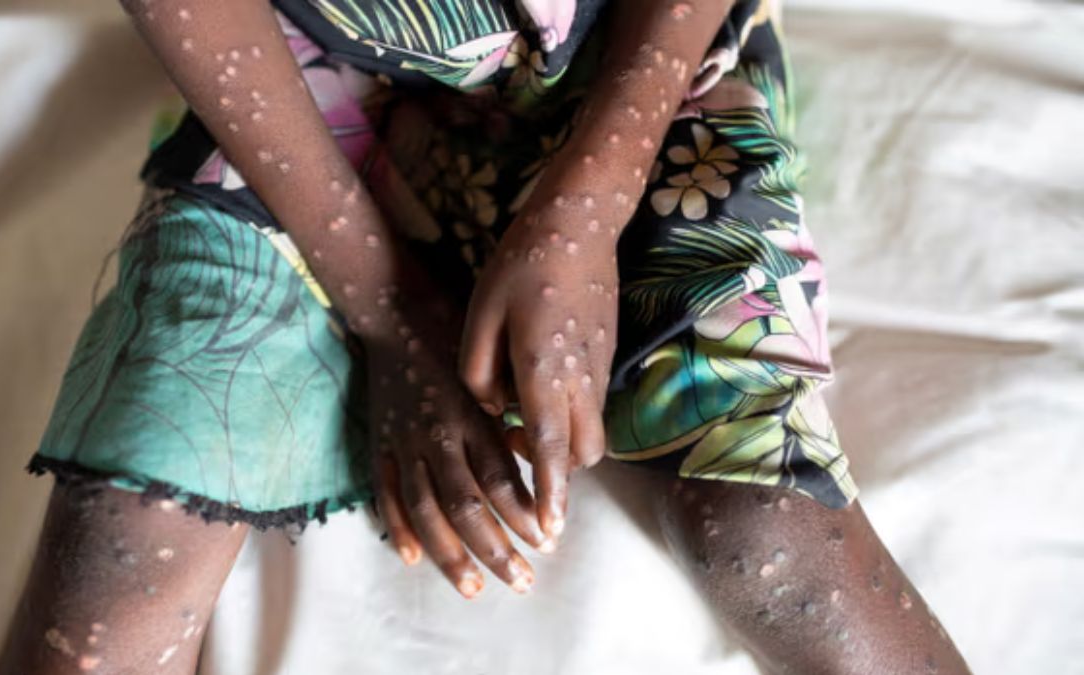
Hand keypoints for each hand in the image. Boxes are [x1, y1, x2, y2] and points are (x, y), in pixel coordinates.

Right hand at [367, 292, 549, 597]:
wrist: (394, 312)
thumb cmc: (455, 337)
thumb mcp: (491, 371)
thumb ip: (508, 420)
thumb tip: (536, 465)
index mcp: (470, 416)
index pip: (500, 479)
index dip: (524, 515)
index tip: (547, 541)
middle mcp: (437, 435)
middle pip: (466, 507)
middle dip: (495, 550)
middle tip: (522, 581)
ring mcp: (404, 443)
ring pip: (426, 511)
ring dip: (451, 555)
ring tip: (474, 587)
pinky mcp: (380, 444)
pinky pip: (386, 494)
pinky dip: (398, 528)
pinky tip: (413, 558)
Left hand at [460, 199, 621, 541]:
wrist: (578, 222)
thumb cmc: (521, 263)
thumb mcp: (479, 314)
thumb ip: (478, 372)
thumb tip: (490, 408)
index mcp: (543, 370)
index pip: (552, 448)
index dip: (550, 493)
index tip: (549, 528)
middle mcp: (580, 377)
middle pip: (583, 453)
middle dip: (559, 473)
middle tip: (522, 456)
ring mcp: (599, 366)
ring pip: (593, 431)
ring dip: (565, 443)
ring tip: (526, 417)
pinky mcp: (605, 354)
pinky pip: (593, 404)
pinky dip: (572, 415)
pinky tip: (541, 385)